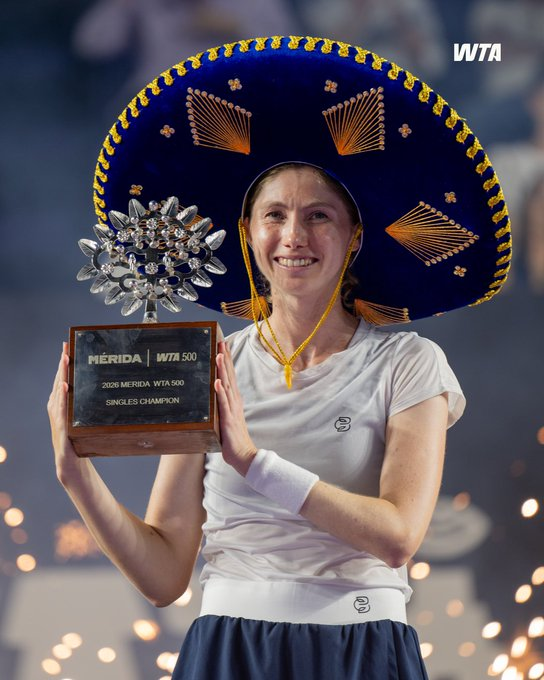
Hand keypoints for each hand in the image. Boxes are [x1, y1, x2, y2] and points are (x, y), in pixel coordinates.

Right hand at [47, 342, 86, 484]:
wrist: (75, 472)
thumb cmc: (83, 446)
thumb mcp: (91, 422)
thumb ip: (96, 409)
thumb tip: (116, 390)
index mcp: (64, 409)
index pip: (63, 382)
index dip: (63, 364)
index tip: (67, 346)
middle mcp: (57, 414)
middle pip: (59, 385)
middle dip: (62, 366)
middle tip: (66, 348)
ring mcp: (58, 424)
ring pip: (57, 397)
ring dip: (60, 378)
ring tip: (65, 361)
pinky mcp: (62, 436)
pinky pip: (61, 415)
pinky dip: (61, 401)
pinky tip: (65, 389)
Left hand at [214, 341, 256, 475]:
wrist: (244, 456)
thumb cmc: (233, 439)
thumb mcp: (227, 418)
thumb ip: (224, 405)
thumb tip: (219, 393)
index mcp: (234, 401)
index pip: (230, 376)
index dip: (227, 360)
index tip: (222, 345)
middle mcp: (234, 402)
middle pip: (229, 376)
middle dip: (225, 358)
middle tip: (220, 342)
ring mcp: (232, 410)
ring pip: (226, 386)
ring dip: (222, 370)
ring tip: (218, 355)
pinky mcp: (228, 420)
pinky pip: (223, 404)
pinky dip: (220, 392)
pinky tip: (217, 382)